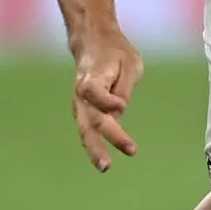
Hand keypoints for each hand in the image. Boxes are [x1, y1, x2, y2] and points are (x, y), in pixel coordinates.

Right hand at [70, 30, 142, 171]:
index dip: (106, 102)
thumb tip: (119, 112)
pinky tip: (102, 159)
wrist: (94, 43)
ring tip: (105, 167)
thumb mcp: (129, 64)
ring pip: (86, 129)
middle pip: (89, 121)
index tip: (121, 105)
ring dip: (94, 149)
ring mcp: (80, 103)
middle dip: (99, 143)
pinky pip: (88, 128)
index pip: (94, 94)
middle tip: (107, 164)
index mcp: (92, 78)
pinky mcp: (84, 109)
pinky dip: (94, 143)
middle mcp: (82, 94)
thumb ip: (123, 88)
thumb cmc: (116, 54)